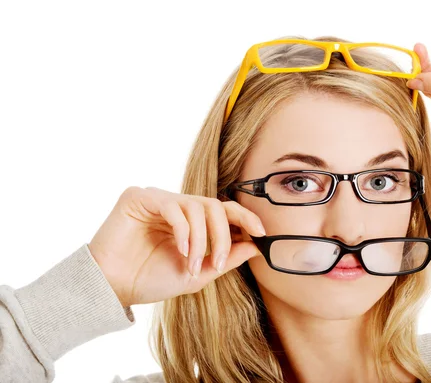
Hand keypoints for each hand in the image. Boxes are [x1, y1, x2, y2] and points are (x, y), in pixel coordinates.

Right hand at [88, 186, 265, 307]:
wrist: (114, 288)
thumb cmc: (151, 280)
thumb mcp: (197, 274)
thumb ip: (225, 260)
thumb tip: (255, 246)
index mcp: (191, 222)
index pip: (224, 210)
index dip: (245, 217)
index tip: (262, 232)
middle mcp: (177, 207)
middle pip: (215, 206)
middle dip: (223, 235)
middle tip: (218, 262)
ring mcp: (159, 199)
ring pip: (197, 206)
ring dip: (201, 239)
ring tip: (192, 264)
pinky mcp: (139, 197)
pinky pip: (173, 205)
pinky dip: (183, 229)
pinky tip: (181, 250)